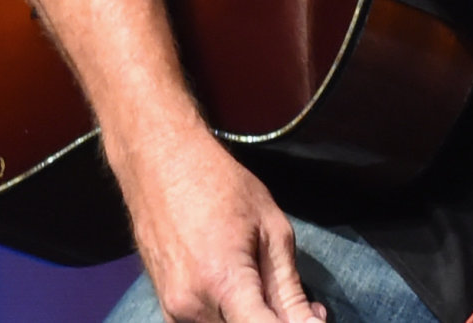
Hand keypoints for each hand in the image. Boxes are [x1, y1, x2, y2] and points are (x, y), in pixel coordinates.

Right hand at [116, 118, 325, 322]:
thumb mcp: (272, 229)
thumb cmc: (222, 186)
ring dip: (252, 320)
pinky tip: (243, 294)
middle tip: (302, 307)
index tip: (311, 319)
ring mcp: (173, 311)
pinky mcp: (166, 309)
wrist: (162, 165)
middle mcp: (192, 306)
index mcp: (223, 282)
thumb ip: (290, 288)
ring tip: (269, 290)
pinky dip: (229, 317)